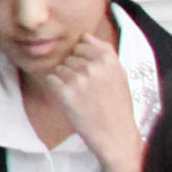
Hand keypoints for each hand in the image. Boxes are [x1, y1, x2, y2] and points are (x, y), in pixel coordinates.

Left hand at [28, 32, 147, 171]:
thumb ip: (105, 53)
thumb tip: (86, 36)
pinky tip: (70, 100)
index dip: (83, 57)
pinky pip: (51, 80)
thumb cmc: (117, 106)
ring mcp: (79, 79)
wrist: (115, 135)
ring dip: (65, 80)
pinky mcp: (66, 93)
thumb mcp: (120, 75)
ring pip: (59, 68)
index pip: (83, 42)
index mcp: (109, 59)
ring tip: (81, 96)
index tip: (90, 71)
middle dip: (74, 69)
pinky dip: (56, 89)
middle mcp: (94, 66)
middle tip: (87, 89)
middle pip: (69, 56)